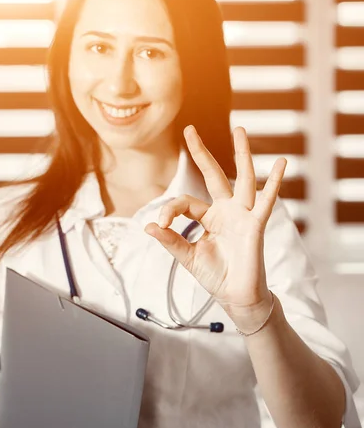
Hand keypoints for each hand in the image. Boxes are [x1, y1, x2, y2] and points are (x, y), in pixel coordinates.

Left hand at [145, 125, 285, 321]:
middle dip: (202, 153)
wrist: (236, 297)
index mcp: (208, 217)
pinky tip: (281, 163)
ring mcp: (242, 215)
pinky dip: (274, 182)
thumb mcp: (187, 257)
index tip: (159, 226)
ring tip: (239, 130)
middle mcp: (226, 211)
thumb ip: (170, 240)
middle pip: (214, 175)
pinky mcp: (256, 225)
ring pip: (242, 178)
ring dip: (241, 153)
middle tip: (190, 130)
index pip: (185, 202)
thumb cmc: (216, 276)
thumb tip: (147, 227)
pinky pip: (266, 200)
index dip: (169, 211)